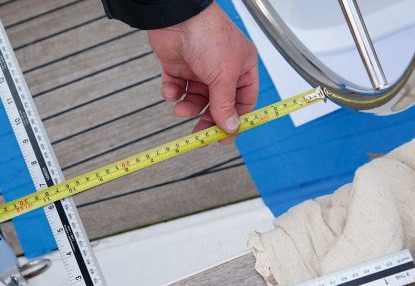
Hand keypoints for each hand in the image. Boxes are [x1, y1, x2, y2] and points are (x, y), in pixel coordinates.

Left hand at [147, 2, 258, 143]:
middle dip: (207, 119)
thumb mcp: (223, 76)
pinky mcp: (179, 67)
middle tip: (199, 135)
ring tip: (180, 109)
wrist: (177, 17)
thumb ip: (225, 105)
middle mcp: (222, 70)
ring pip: (195, 99)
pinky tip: (170, 90)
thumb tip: (230, 127)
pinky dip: (172, 93)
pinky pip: (176, 89)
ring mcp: (200, 69)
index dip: (234, 120)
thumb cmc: (209, 36)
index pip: (243, 102)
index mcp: (242, 69)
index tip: (223, 138)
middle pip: (218, 105)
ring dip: (187, 107)